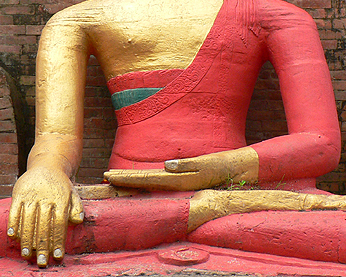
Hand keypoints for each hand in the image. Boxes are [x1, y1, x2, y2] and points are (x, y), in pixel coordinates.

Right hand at [7, 166, 83, 266]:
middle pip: (43, 225)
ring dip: (26, 239)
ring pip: (27, 220)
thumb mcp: (73, 194)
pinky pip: (14, 211)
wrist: (47, 164)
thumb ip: (76, 207)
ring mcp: (31, 195)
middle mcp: (46, 197)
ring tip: (27, 254)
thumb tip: (78, 221)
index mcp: (61, 198)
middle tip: (41, 262)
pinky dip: (13, 224)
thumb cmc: (61, 185)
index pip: (59, 223)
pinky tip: (13, 237)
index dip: (58, 240)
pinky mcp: (18, 192)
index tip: (57, 256)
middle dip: (42, 246)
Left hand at [104, 147, 258, 191]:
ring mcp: (181, 181)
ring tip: (116, 179)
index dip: (127, 178)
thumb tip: (166, 167)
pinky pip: (161, 180)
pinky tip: (140, 180)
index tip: (109, 176)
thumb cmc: (225, 165)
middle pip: (145, 182)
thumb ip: (188, 165)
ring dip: (134, 181)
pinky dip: (148, 180)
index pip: (147, 179)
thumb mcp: (208, 163)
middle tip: (104, 177)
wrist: (242, 170)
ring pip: (152, 182)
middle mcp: (177, 182)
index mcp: (180, 179)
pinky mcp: (185, 178)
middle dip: (124, 180)